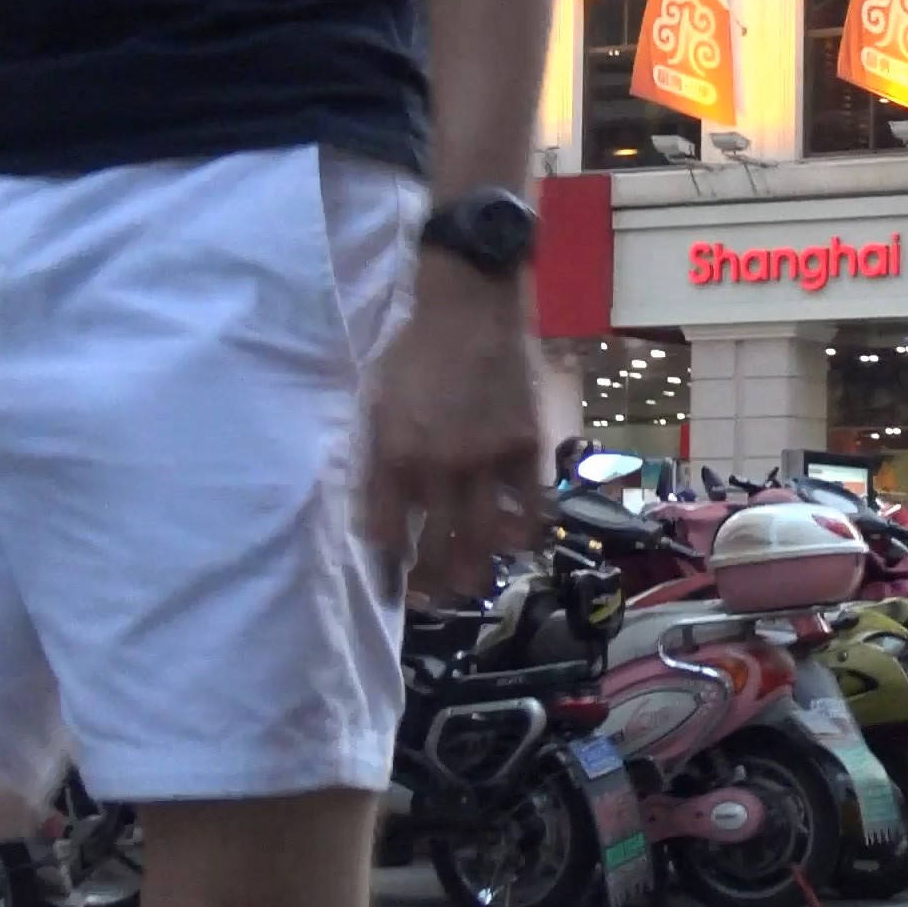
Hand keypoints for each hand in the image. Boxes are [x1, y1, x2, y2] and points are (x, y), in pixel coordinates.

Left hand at [359, 262, 547, 595]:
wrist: (469, 307)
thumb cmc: (413, 353)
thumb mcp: (376, 404)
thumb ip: (376, 461)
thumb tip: (376, 515)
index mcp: (396, 453)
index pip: (386, 533)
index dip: (386, 566)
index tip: (389, 581)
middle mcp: (441, 465)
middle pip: (436, 552)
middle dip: (430, 587)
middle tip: (429, 598)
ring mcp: (489, 460)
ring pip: (485, 543)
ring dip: (476, 572)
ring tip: (470, 583)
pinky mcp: (527, 448)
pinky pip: (531, 510)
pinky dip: (522, 534)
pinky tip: (514, 542)